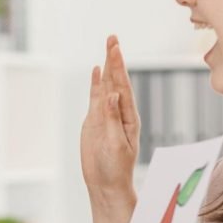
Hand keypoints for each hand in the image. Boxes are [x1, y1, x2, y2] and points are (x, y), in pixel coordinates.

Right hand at [81, 35, 140, 198]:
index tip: (115, 49)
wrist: (105, 184)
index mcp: (128, 117)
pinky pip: (95, 98)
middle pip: (116, 81)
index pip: (123, 86)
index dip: (118, 67)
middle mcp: (119, 112)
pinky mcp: (94, 122)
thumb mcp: (115, 143)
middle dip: (114, 60)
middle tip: (112, 38)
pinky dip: (96, 83)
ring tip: (109, 47)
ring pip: (106, 86)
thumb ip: (112, 119)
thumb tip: (113, 94)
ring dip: (107, 67)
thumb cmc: (114, 168)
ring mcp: (106, 116)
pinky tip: (96, 71)